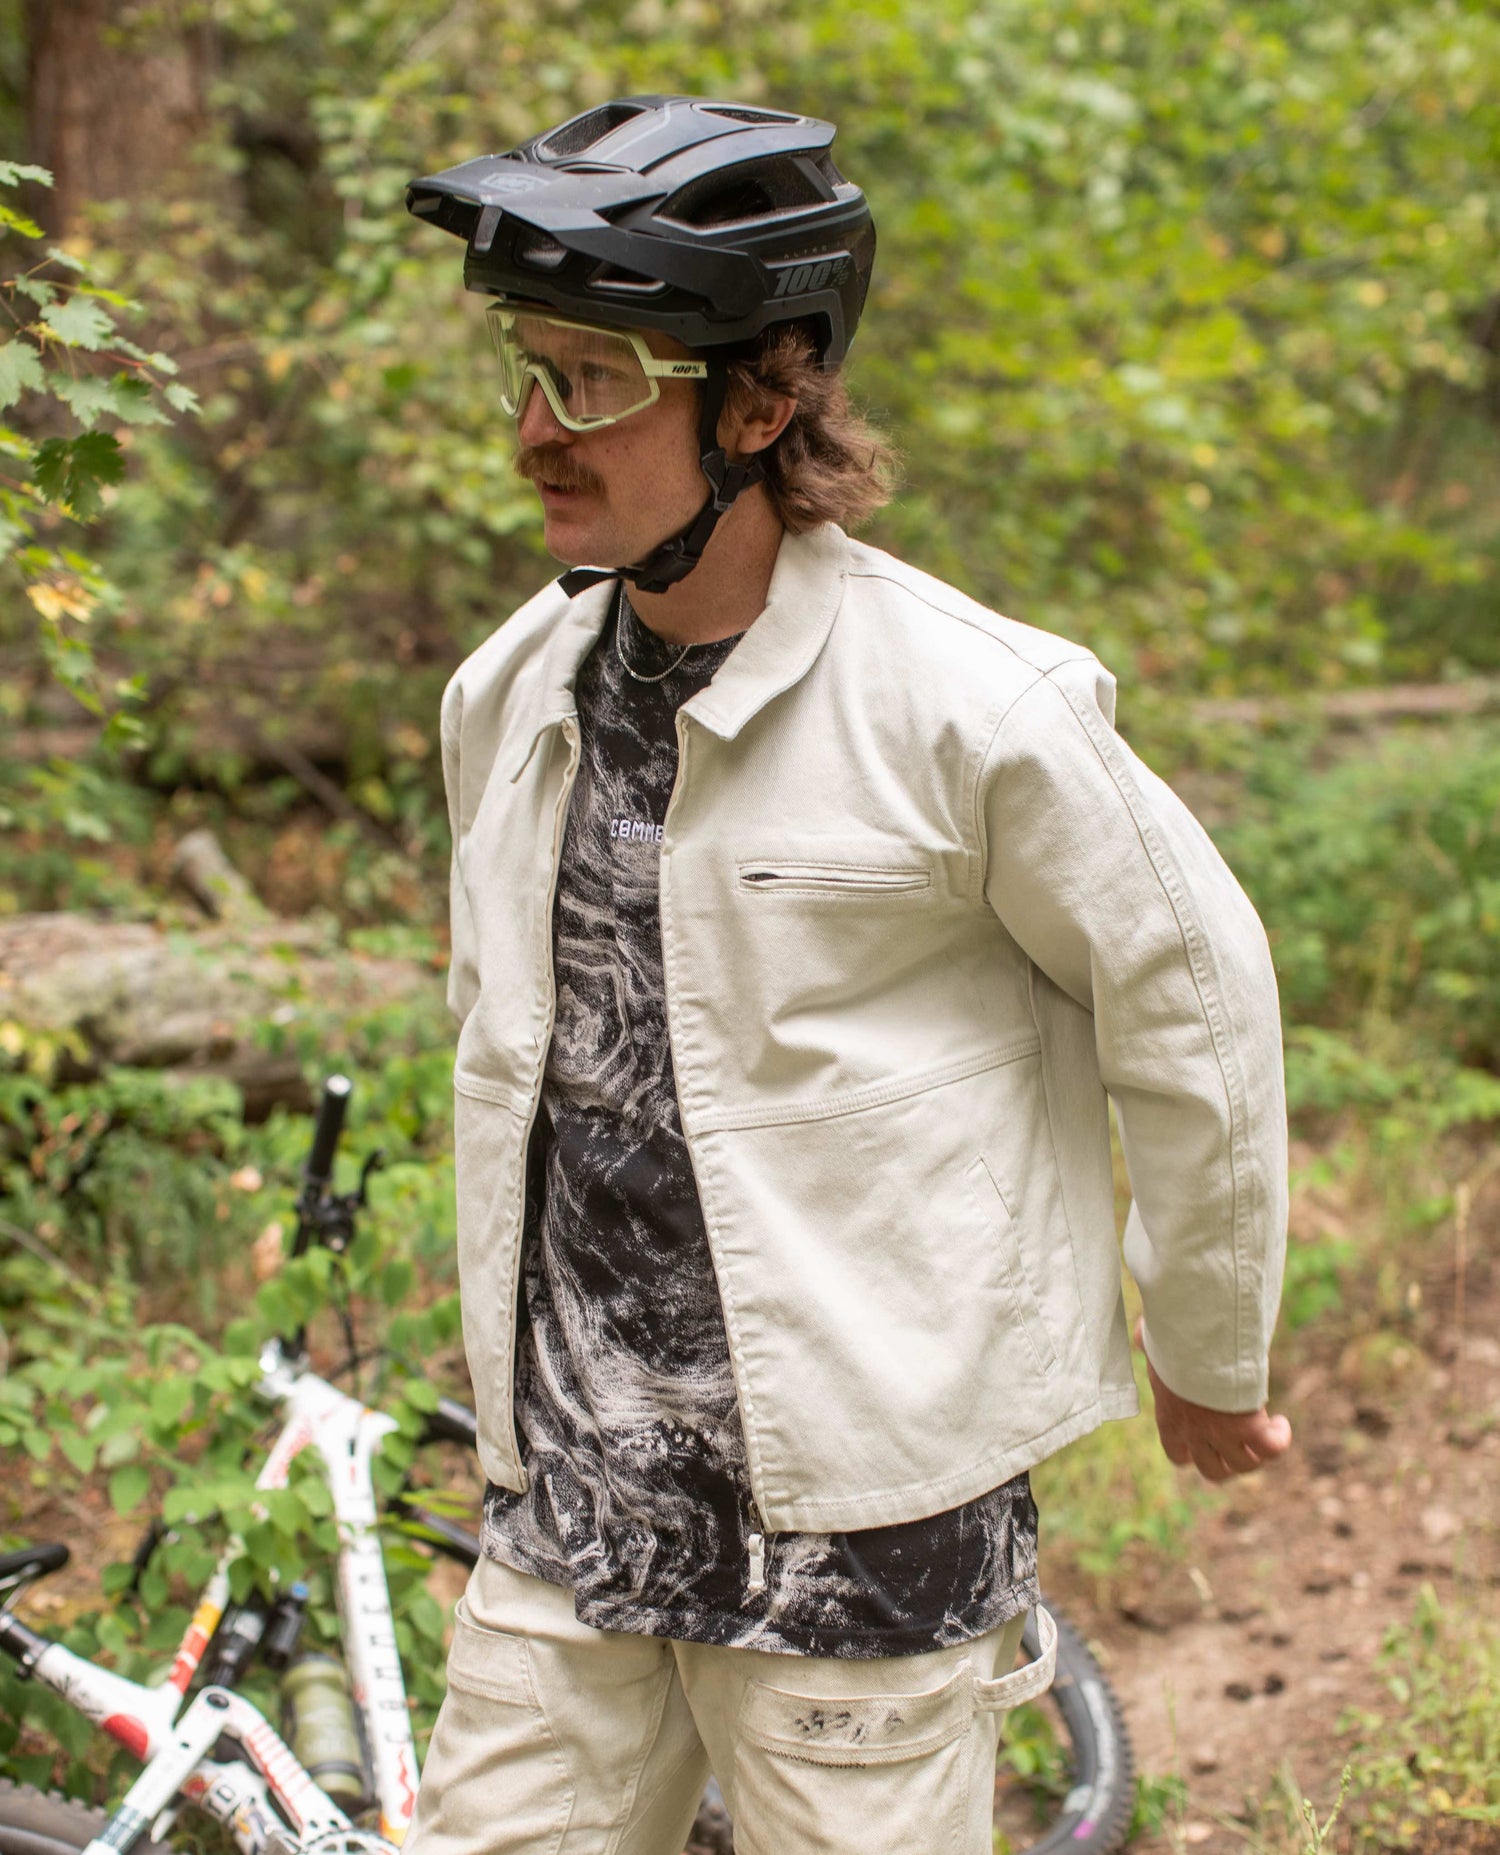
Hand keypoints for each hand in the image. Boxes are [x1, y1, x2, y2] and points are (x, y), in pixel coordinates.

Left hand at [1138, 1325, 1291, 1481]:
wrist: (1196, 1339)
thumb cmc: (1172, 1338)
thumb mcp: (1153, 1345)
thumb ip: (1146, 1345)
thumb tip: (1139, 1335)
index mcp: (1170, 1418)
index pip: (1178, 1455)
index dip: (1194, 1453)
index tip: (1207, 1440)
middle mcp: (1194, 1433)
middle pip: (1214, 1472)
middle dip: (1229, 1462)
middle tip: (1242, 1441)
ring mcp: (1222, 1434)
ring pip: (1245, 1464)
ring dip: (1257, 1451)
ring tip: (1267, 1426)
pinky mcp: (1250, 1427)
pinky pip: (1271, 1448)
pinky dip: (1280, 1439)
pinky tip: (1280, 1422)